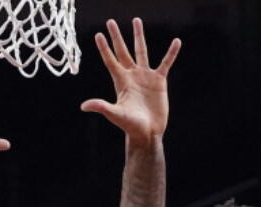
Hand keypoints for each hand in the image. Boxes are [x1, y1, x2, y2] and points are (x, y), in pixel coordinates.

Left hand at [81, 18, 180, 141]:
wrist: (147, 132)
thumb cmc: (130, 125)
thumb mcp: (115, 114)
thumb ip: (101, 107)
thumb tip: (84, 106)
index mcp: (120, 81)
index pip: (110, 60)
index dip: (104, 48)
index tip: (98, 34)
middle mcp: (132, 75)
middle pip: (122, 51)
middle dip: (117, 36)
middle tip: (110, 21)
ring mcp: (145, 77)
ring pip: (142, 51)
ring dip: (139, 36)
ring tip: (136, 21)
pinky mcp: (159, 81)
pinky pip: (166, 63)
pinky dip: (171, 53)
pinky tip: (176, 42)